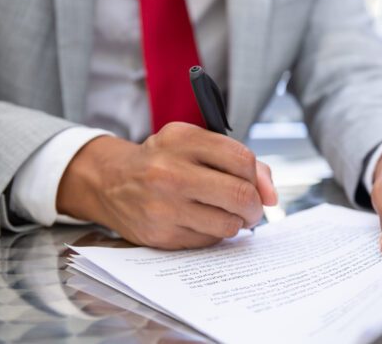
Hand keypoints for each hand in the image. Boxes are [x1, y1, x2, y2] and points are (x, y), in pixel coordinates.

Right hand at [57, 122, 276, 249]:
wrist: (110, 181)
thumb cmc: (164, 160)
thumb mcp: (195, 145)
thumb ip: (240, 161)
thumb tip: (271, 196)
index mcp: (183, 140)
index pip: (243, 160)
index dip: (259, 178)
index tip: (258, 187)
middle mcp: (169, 172)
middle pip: (240, 195)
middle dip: (255, 206)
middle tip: (252, 209)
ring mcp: (162, 206)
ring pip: (228, 223)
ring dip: (237, 223)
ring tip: (228, 215)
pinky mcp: (160, 234)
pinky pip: (208, 241)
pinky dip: (215, 234)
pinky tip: (202, 222)